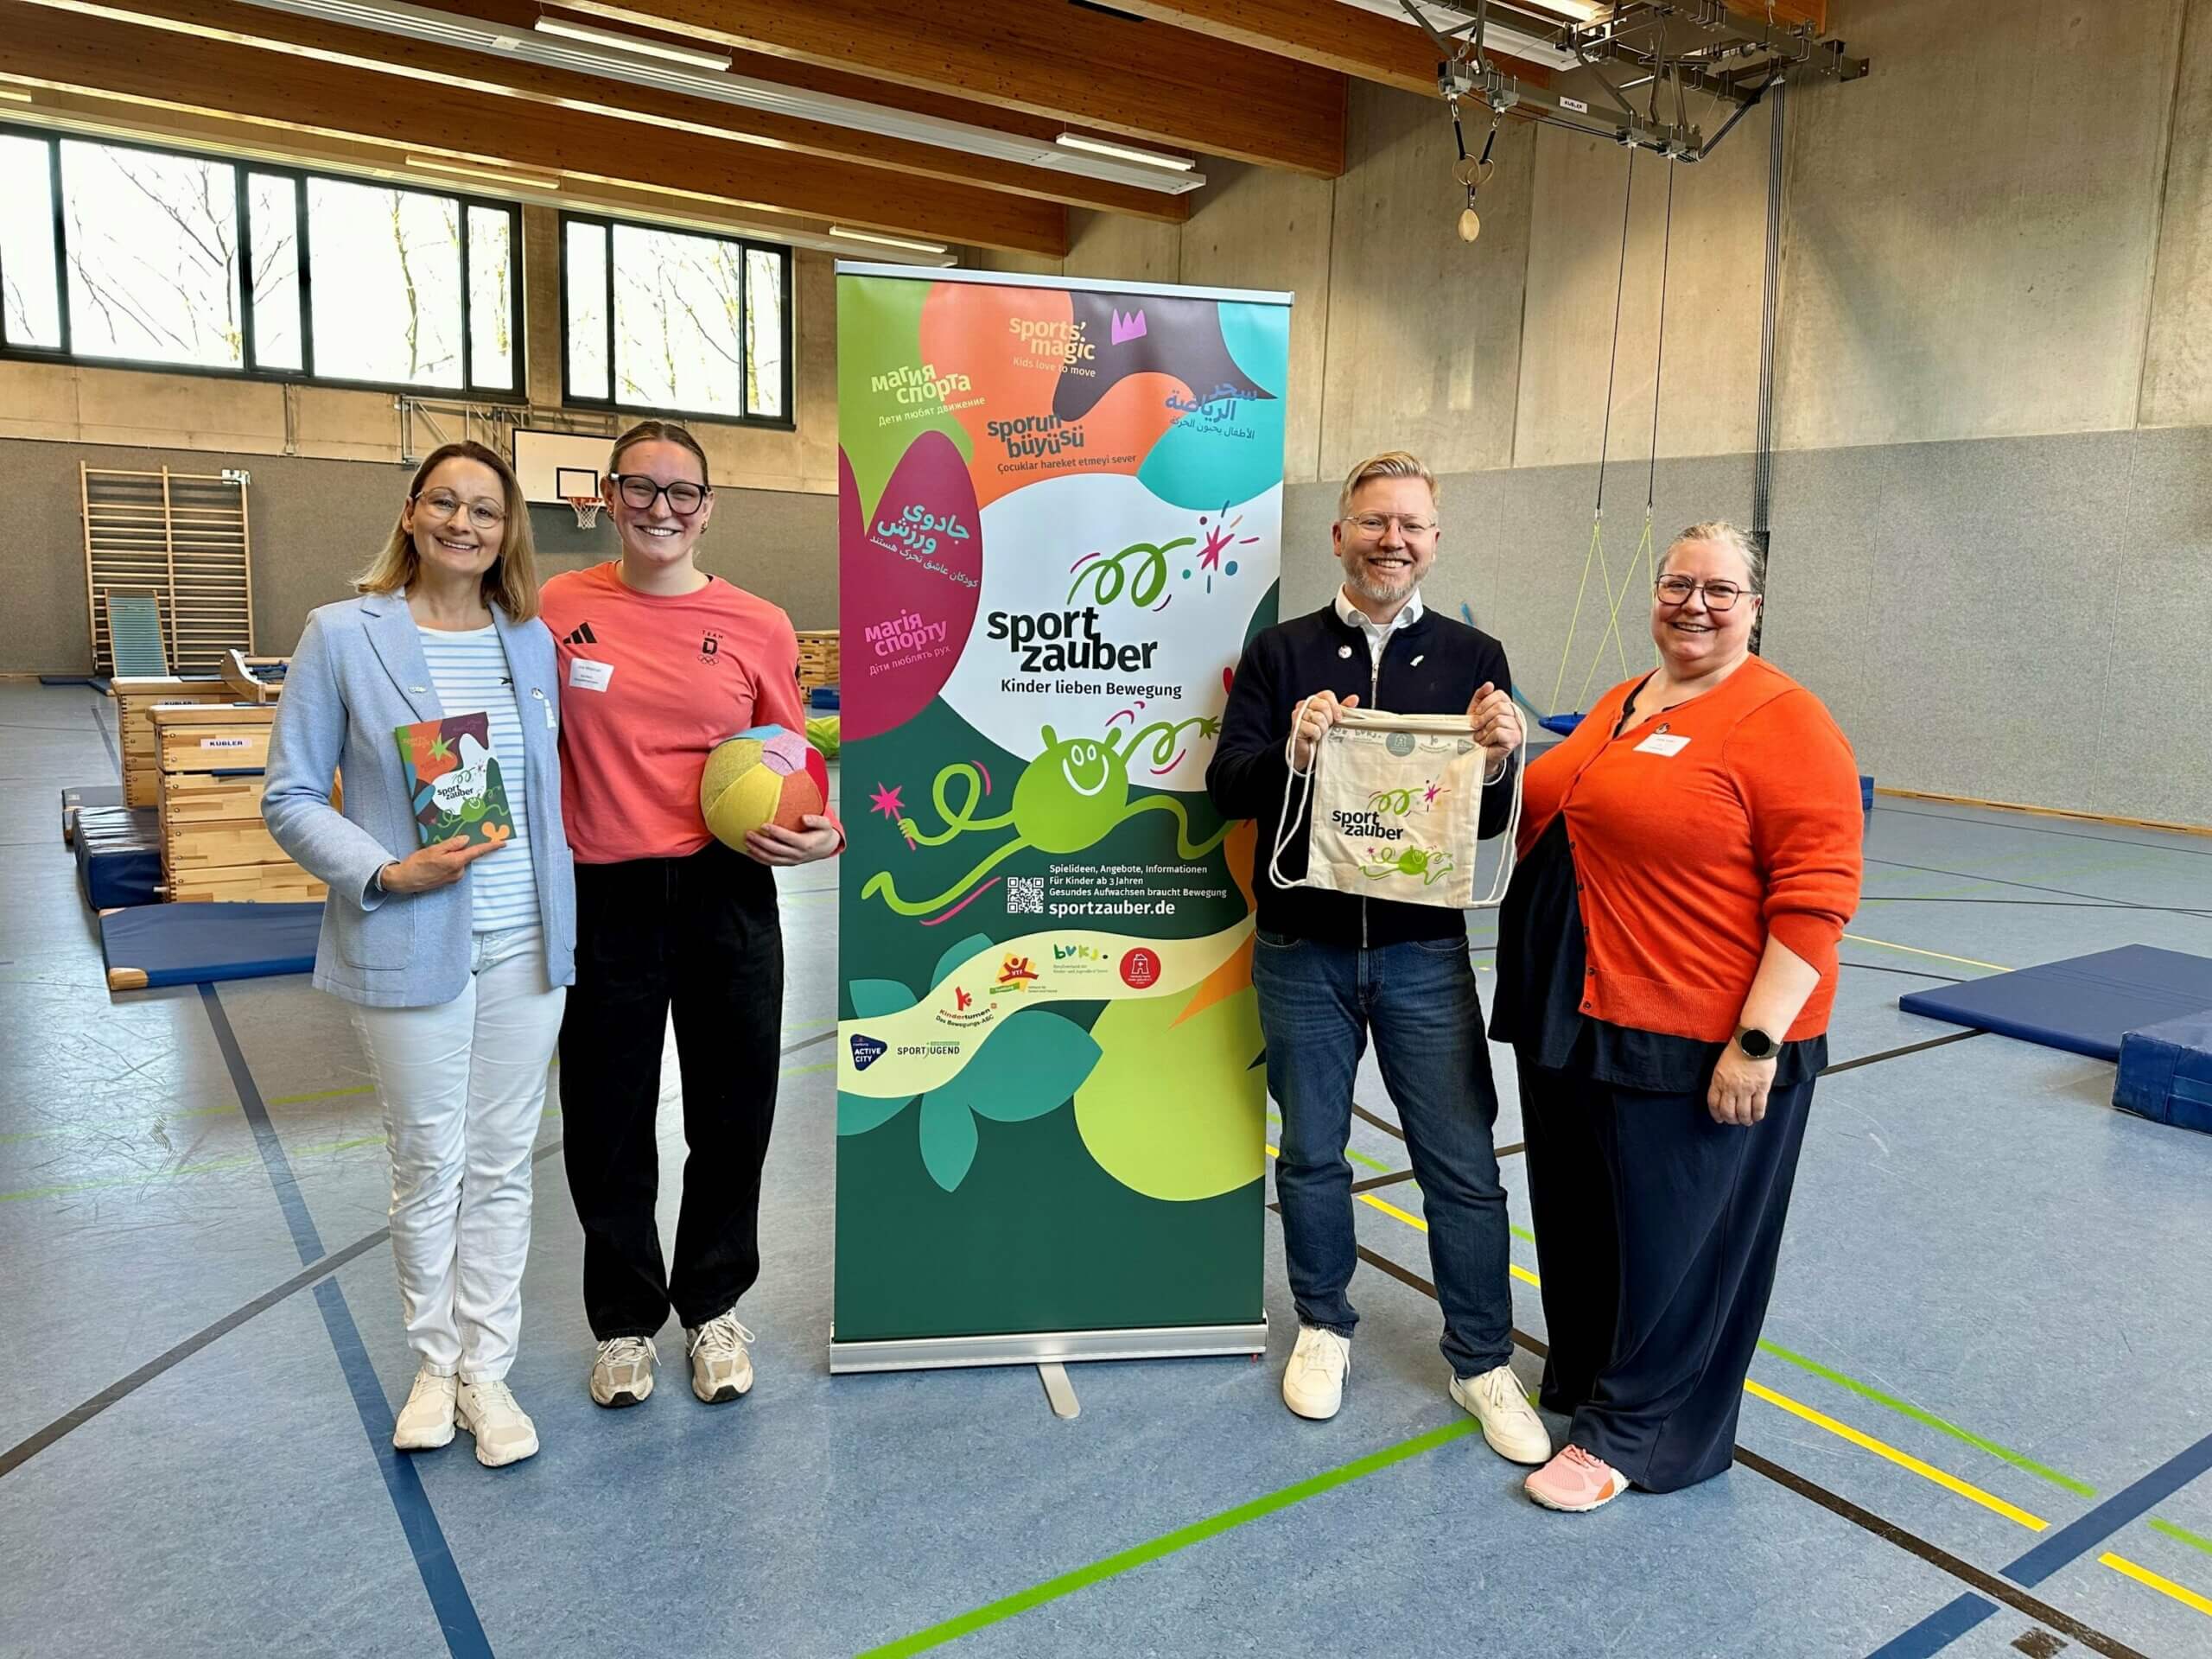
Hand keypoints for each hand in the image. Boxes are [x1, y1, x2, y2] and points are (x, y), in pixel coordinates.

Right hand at [380, 836, 497, 894]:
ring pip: (459, 861)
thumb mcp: (434, 849)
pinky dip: (448, 861)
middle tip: (445, 844)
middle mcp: (458, 872)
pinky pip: (453, 867)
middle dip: (460, 848)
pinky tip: (435, 861)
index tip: (503, 842)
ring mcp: (454, 878)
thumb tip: (467, 840)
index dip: (491, 846)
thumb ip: (452, 844)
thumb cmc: (417, 863)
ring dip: (452, 855)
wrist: (404, 880)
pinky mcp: (448, 881)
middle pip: (466, 855)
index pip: (477, 852)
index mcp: (456, 862)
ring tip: (434, 854)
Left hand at [743, 813, 842, 865]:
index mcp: (805, 844)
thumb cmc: (823, 834)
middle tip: (749, 833)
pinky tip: (750, 852)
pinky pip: (771, 863)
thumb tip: (804, 818)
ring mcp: (792, 860)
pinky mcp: (788, 863)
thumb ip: (816, 820)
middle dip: (760, 842)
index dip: (775, 832)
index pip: (787, 838)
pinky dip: (759, 859)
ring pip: (771, 858)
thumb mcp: (825, 824)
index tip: (763, 825)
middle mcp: (797, 854)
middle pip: (775, 849)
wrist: (826, 848)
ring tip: (746, 842)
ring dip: (757, 851)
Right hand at [1290, 691, 1358, 770]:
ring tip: (1321, 734)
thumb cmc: (1321, 735)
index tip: (1339, 718)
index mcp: (1315, 700)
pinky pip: (1313, 728)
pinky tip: (1314, 738)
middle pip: (1323, 705)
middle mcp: (1305, 705)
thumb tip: (1354, 698)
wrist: (1310, 752)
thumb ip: (1343, 709)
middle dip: (1329, 719)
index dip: (1335, 706)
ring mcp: (1298, 715)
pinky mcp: (1296, 726)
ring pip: (1319, 717)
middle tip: (1327, 728)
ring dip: (1323, 729)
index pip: (1327, 695)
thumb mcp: (1335, 720)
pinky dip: (1317, 735)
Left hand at [1467, 681, 1521, 767]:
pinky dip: (1489, 737)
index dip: (1486, 703)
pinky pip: (1499, 732)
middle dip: (1483, 717)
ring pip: (1499, 720)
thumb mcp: (1476, 712)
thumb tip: (1489, 685)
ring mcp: (1517, 728)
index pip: (1500, 695)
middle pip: (1500, 707)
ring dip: (1485, 730)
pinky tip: (1487, 741)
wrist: (1477, 753)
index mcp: (1506, 707)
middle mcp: (1514, 716)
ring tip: (1482, 736)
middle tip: (1477, 726)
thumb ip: (1481, 696)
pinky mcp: (1515, 739)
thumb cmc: (1478, 734)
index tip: (1477, 712)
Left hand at [1707, 1041, 1777, 1125]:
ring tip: (1746, 1121)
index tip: (1719, 1119)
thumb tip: (1724, 1095)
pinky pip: (1759, 1107)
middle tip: (1734, 1121)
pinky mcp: (1761, 1088)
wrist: (1754, 1042)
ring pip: (1743, 1112)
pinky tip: (1757, 1117)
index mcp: (1718, 1080)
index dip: (1716, 1114)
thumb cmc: (1738, 1050)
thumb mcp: (1721, 1065)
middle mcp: (1730, 1087)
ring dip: (1744, 1120)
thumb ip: (1721, 1080)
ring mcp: (1746, 1089)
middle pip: (1728, 1111)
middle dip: (1730, 1120)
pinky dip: (1757, 1115)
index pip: (1713, 1103)